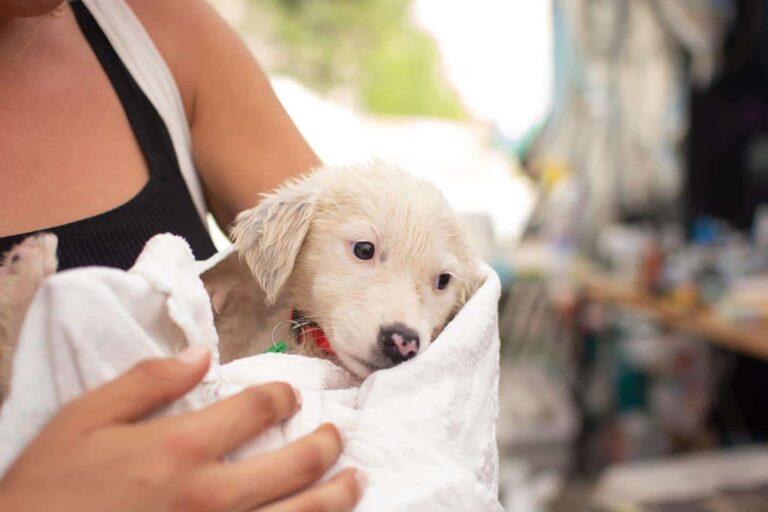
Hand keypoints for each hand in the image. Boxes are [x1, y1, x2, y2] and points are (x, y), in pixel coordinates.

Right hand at [0, 346, 363, 511]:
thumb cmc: (47, 492)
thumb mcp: (82, 421)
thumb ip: (147, 383)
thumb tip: (200, 354)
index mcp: (181, 449)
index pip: (258, 408)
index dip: (282, 396)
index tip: (290, 396)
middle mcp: (212, 497)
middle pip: (297, 464)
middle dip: (326, 444)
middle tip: (337, 435)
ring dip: (338, 497)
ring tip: (355, 481)